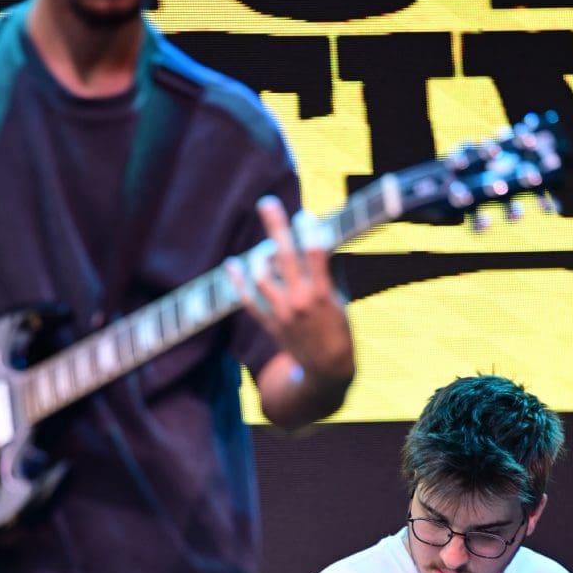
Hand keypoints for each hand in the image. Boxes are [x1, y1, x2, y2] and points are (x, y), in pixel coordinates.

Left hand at [227, 196, 353, 406]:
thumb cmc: (339, 331)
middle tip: (267, 203)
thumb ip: (328, 274)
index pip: (314, 252)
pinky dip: (239, 283)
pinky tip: (232, 265)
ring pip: (262, 277)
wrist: (327, 370)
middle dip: (276, 227)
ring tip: (263, 250)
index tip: (304, 216)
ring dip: (259, 257)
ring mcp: (283, 313)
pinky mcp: (271, 324)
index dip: (308, 230)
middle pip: (285, 256)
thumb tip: (317, 242)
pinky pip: (250, 301)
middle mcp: (300, 301)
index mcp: (323, 294)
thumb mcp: (341, 301)